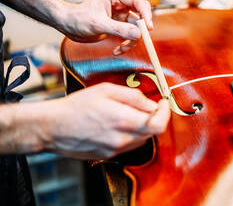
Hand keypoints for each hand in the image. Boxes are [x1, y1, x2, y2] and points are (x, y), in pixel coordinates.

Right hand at [41, 83, 169, 159]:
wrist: (53, 127)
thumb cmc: (77, 105)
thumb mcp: (107, 90)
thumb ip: (134, 97)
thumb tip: (153, 104)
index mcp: (124, 120)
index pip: (159, 124)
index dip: (165, 113)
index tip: (162, 104)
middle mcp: (123, 138)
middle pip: (152, 132)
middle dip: (153, 118)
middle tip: (144, 106)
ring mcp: (116, 149)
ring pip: (142, 139)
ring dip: (142, 127)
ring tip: (126, 114)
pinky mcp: (110, 155)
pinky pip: (129, 145)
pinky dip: (130, 134)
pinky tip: (116, 125)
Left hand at [58, 0, 152, 51]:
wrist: (68, 26)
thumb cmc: (78, 18)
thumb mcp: (98, 24)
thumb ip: (119, 29)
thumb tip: (138, 34)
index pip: (138, 1)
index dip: (146, 14)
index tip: (148, 27)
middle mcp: (120, 4)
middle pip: (141, 14)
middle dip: (141, 29)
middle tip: (140, 39)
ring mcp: (121, 15)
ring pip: (136, 28)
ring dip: (131, 40)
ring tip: (122, 48)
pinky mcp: (119, 26)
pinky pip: (130, 36)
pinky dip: (126, 44)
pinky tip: (117, 50)